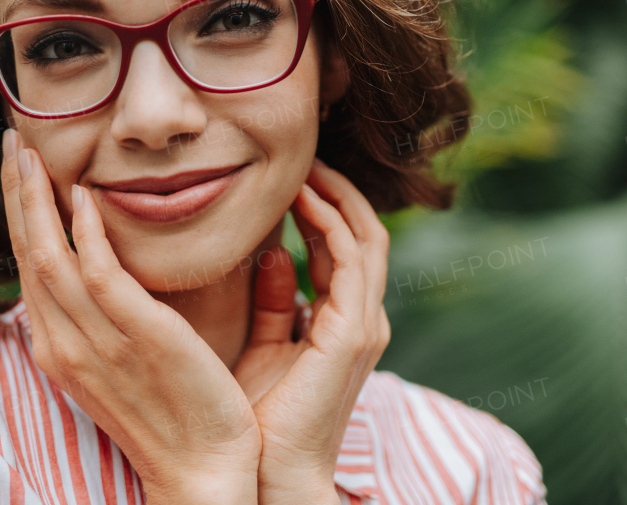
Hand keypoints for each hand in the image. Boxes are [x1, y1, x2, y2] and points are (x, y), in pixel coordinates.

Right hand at [0, 129, 259, 504]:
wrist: (203, 470)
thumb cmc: (172, 411)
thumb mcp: (122, 357)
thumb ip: (106, 312)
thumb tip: (103, 265)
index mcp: (58, 346)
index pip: (27, 264)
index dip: (18, 212)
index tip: (17, 166)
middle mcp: (62, 342)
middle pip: (26, 252)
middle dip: (15, 193)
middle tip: (11, 140)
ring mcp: (95, 342)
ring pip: (48, 255)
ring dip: (37, 198)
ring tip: (31, 150)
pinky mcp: (137, 337)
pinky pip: (98, 275)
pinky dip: (86, 233)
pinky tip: (83, 195)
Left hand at [231, 158, 390, 504]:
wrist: (271, 475)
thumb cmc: (261, 420)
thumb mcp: (266, 348)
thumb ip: (275, 303)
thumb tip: (272, 254)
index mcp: (345, 323)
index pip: (345, 246)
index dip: (324, 205)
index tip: (290, 173)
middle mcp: (363, 319)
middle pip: (363, 233)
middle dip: (336, 189)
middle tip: (301, 154)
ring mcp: (364, 326)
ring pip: (365, 238)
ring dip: (336, 195)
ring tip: (303, 163)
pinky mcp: (352, 334)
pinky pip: (351, 261)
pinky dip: (330, 223)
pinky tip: (301, 198)